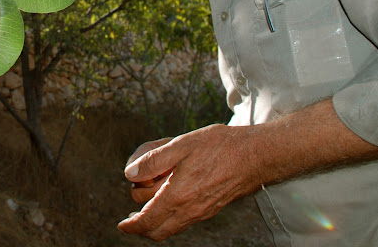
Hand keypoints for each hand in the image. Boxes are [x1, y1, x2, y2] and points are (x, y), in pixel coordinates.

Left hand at [118, 124, 260, 240]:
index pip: (148, 221)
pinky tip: (170, 200)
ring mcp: (202, 212)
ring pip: (172, 228)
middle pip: (158, 231)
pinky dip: (171, 217)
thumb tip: (130, 173)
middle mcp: (190, 210)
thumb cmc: (219, 147)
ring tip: (149, 205)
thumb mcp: (181, 145)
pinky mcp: (211, 209)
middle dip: (141, 226)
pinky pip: (185, 222)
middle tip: (132, 215)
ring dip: (156, 222)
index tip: (122, 225)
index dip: (131, 226)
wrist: (255, 155)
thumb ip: (153, 160)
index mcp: (178, 195)